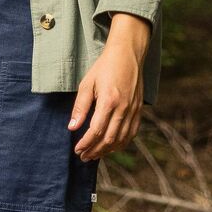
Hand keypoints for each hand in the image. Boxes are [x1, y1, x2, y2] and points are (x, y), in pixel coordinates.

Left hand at [68, 13, 149, 159]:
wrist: (128, 54)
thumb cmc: (104, 67)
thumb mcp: (87, 83)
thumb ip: (80, 107)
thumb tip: (72, 127)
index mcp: (109, 101)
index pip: (96, 131)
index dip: (86, 143)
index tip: (77, 149)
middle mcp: (123, 108)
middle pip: (109, 139)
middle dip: (95, 151)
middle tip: (83, 156)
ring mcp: (134, 110)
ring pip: (121, 139)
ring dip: (107, 150)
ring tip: (95, 155)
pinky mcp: (139, 110)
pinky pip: (131, 133)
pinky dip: (121, 143)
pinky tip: (112, 147)